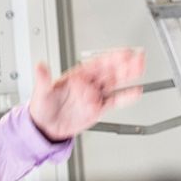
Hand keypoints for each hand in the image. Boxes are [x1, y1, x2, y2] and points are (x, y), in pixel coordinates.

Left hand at [28, 48, 145, 141]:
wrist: (46, 128)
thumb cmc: (42, 108)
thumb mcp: (41, 93)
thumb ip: (43, 79)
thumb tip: (40, 66)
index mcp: (77, 75)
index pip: (97, 63)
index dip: (110, 57)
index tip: (122, 52)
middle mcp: (88, 83)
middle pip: (110, 71)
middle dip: (124, 63)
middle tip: (138, 57)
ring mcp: (94, 95)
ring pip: (115, 83)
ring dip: (127, 75)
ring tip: (140, 67)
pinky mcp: (98, 109)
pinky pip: (114, 101)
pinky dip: (125, 97)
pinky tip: (135, 92)